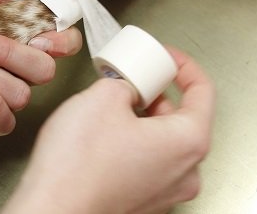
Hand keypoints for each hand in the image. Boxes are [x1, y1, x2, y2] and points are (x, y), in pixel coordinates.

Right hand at [3, 47, 215, 213]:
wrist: (53, 209)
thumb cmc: (78, 167)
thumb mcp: (102, 95)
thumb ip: (124, 81)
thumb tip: (125, 86)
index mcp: (189, 141)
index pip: (203, 90)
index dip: (182, 64)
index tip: (165, 57)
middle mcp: (186, 172)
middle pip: (182, 118)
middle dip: (156, 93)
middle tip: (131, 80)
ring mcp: (166, 192)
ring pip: (164, 143)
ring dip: (143, 120)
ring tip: (111, 109)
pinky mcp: (144, 203)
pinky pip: (148, 164)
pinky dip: (133, 146)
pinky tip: (104, 138)